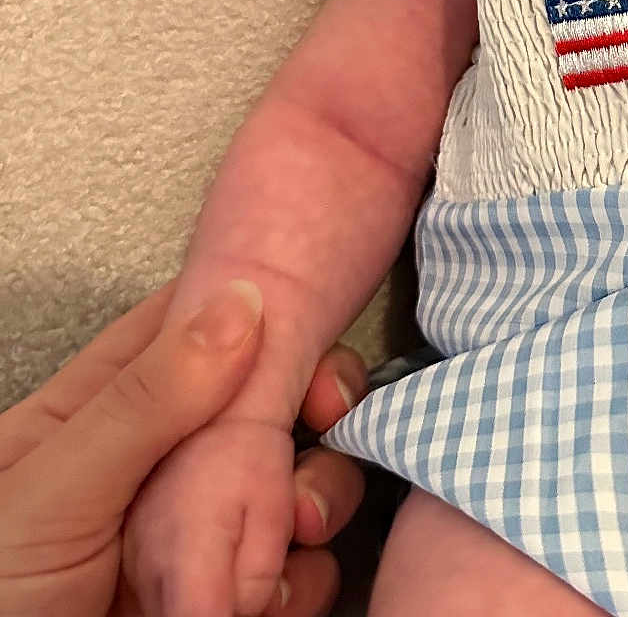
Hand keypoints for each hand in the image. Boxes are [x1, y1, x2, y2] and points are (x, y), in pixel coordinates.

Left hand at [0, 281, 367, 616]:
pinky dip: (298, 583)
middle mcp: (163, 471)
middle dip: (309, 417)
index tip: (310, 347)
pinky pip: (295, 574)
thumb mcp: (46, 498)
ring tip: (291, 534)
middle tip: (324, 431)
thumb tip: (241, 298)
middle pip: (269, 403)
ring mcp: (195, 541)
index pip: (198, 332)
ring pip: (298, 485)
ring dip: (313, 502)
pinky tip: (266, 600)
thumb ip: (144, 401)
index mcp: (101, 418)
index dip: (265, 323)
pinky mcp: (222, 605)